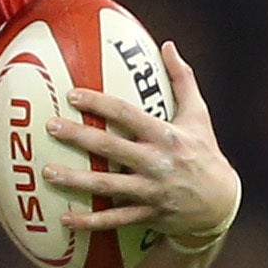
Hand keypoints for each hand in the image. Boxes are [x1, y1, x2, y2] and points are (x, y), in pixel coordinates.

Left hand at [49, 43, 241, 239]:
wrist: (221, 202)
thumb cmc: (203, 151)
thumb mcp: (198, 115)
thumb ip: (182, 79)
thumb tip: (168, 45)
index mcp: (166, 135)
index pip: (128, 114)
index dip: (100, 103)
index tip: (72, 94)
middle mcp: (157, 162)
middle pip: (111, 148)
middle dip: (79, 137)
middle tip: (50, 126)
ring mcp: (151, 191)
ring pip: (107, 187)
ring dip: (76, 181)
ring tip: (46, 172)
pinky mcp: (147, 215)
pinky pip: (114, 220)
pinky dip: (90, 222)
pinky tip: (64, 218)